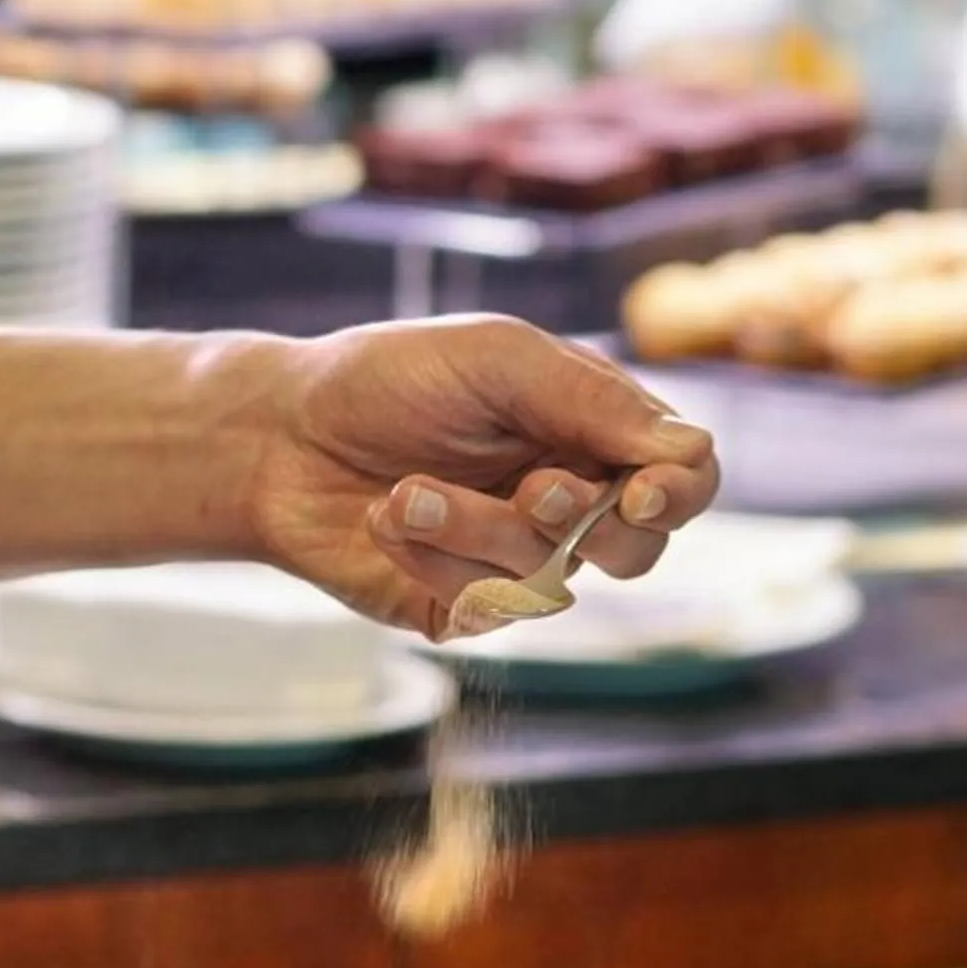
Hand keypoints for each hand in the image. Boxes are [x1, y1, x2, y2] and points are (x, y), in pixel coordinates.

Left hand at [247, 317, 718, 638]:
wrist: (278, 435)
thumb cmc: (390, 379)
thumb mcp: (496, 359)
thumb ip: (590, 399)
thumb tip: (689, 452)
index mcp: (594, 433)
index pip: (684, 477)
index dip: (679, 491)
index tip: (641, 489)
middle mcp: (572, 504)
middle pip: (638, 548)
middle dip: (582, 523)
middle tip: (530, 491)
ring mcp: (520, 562)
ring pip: (553, 580)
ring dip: (477, 533)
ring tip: (406, 493)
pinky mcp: (466, 607)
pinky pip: (487, 608)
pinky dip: (433, 560)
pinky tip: (385, 519)